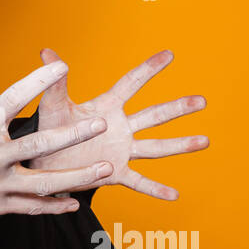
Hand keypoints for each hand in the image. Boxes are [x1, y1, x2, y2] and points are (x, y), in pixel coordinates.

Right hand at [0, 47, 114, 226]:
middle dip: (74, 134)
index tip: (62, 66)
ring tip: (106, 170)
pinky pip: (31, 207)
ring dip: (78, 176)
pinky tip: (74, 202)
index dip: (40, 80)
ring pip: (46, 182)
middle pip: (41, 143)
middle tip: (101, 124)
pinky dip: (54, 206)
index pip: (16, 98)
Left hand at [30, 48, 207, 200]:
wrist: (43, 162)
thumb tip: (46, 53)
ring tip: (205, 141)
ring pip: (155, 147)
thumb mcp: (53, 106)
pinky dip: (156, 189)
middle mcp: (120, 127)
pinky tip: (174, 195)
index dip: (149, 69)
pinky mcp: (115, 173)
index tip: (169, 54)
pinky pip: (139, 181)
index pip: (131, 83)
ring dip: (180, 144)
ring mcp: (121, 151)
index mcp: (106, 107)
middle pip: (153, 115)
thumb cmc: (49, 130)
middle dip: (177, 108)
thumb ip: (54, 83)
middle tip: (201, 100)